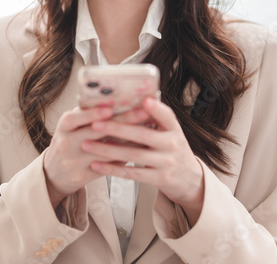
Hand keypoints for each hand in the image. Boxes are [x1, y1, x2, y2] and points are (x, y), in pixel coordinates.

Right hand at [43, 105, 149, 208]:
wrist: (53, 173)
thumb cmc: (68, 142)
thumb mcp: (70, 126)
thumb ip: (86, 114)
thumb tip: (115, 100)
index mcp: (64, 126)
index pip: (75, 118)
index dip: (92, 113)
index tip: (110, 108)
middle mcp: (67, 143)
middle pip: (96, 132)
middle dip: (122, 122)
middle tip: (142, 112)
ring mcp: (75, 162)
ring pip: (106, 151)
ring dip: (129, 140)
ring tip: (147, 130)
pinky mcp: (84, 176)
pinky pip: (108, 166)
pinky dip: (124, 156)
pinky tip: (138, 148)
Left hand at [81, 97, 203, 225]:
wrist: (189, 178)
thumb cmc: (172, 148)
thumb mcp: (170, 131)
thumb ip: (156, 118)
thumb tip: (136, 98)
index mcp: (174, 128)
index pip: (166, 116)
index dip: (156, 108)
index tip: (144, 100)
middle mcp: (172, 144)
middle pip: (143, 135)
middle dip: (117, 129)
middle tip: (96, 124)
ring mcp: (166, 163)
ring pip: (133, 155)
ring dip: (108, 150)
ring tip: (87, 144)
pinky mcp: (158, 179)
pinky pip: (131, 174)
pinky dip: (112, 169)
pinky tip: (96, 164)